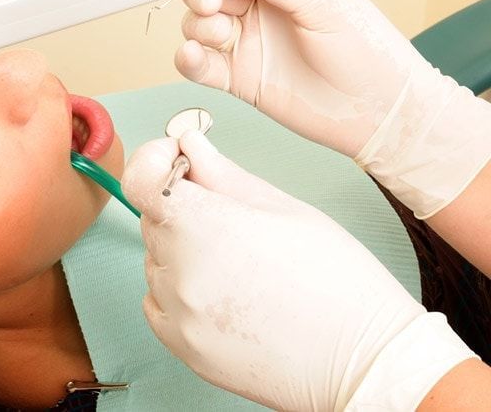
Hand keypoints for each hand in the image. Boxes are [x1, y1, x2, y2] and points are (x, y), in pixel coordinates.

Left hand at [122, 131, 475, 410]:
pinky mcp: (181, 346)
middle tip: (229, 215)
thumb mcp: (282, 207)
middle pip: (154, 218)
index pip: (141, 180)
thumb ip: (222, 172)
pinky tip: (224, 290)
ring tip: (239, 262)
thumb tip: (190, 144)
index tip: (176, 158)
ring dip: (183, 250)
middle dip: (183, 205)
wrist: (362, 359)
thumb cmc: (336, 281)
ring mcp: (177, 313)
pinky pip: (158, 300)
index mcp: (204, 225)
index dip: (154, 161)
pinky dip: (179, 289)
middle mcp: (180, 271)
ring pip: (158, 259)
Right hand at [177, 0, 490, 217]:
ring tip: (220, 34)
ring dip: (198, 25)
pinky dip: (187, 59)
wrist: (378, 109)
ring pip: (197, 23)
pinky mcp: (237, 78)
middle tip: (212, 2)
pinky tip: (193, 56)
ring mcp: (245, 42)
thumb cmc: (365, 49)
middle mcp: (257, 6)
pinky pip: (199, 65)